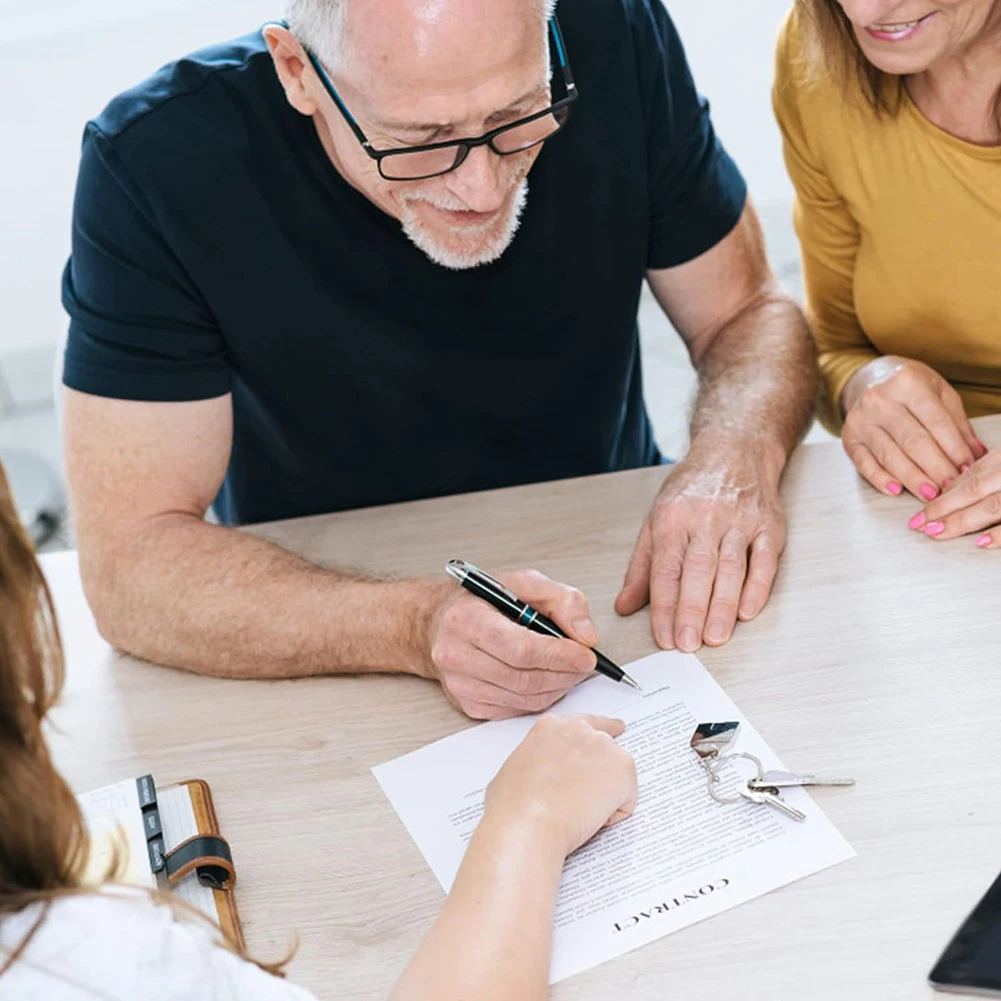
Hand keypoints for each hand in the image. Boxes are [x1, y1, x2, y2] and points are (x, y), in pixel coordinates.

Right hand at [424, 570, 598, 720]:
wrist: (437, 623)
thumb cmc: (481, 602)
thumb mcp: (523, 583)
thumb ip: (562, 601)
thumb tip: (586, 635)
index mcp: (467, 619)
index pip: (521, 649)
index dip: (559, 656)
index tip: (586, 656)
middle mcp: (456, 654)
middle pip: (524, 678)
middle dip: (564, 674)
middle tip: (584, 665)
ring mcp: (459, 684)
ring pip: (523, 699)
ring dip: (556, 688)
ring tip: (569, 671)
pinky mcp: (466, 704)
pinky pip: (514, 710)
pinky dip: (538, 699)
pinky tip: (546, 681)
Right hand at [485, 714, 637, 856]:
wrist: (528, 824)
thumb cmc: (513, 805)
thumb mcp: (515, 769)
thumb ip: (536, 763)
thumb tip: (539, 779)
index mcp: (551, 727)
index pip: (584, 722)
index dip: (601, 729)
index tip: (615, 729)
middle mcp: (580, 730)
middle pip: (605, 746)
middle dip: (602, 770)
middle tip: (592, 793)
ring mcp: (603, 747)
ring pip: (617, 773)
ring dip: (606, 794)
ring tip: (580, 812)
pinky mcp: (622, 769)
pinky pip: (628, 798)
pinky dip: (615, 813)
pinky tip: (591, 819)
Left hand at [615, 441, 786, 651]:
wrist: (734, 449)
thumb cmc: (692, 489)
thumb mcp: (655, 519)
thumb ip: (641, 567)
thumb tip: (625, 606)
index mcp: (672, 519)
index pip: (666, 569)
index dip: (664, 607)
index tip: (663, 637)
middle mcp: (705, 519)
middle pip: (697, 571)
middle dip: (691, 611)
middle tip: (687, 645)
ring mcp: (740, 522)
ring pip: (730, 569)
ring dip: (722, 606)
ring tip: (715, 637)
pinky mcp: (768, 526)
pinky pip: (764, 560)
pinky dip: (757, 588)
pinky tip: (747, 612)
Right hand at [841, 356, 985, 499]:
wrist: (874, 381)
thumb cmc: (912, 391)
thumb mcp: (941, 395)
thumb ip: (958, 424)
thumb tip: (975, 455)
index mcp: (907, 382)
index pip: (936, 422)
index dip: (954, 449)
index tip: (967, 469)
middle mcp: (879, 399)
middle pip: (913, 441)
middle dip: (935, 468)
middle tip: (951, 487)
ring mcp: (861, 420)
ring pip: (890, 455)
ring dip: (912, 478)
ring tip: (931, 494)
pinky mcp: (849, 438)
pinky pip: (864, 463)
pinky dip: (880, 479)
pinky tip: (896, 490)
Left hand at [910, 446, 1000, 546]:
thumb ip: (983, 474)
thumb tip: (947, 493)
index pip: (967, 479)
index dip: (941, 498)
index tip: (919, 515)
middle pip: (973, 489)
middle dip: (943, 509)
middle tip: (918, 525)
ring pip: (991, 505)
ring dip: (962, 520)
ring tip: (936, 532)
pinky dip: (999, 534)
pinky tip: (981, 542)